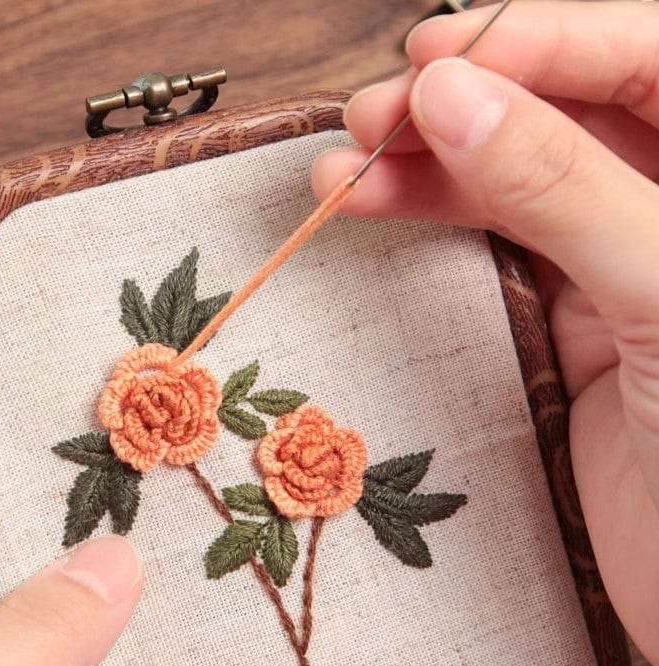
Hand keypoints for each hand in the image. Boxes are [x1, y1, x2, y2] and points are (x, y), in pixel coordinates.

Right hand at [313, 1, 658, 664]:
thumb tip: (455, 97)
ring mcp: (625, 256)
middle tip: (377, 117)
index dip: (544, 41)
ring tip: (348, 167)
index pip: (649, 54)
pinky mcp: (575, 313)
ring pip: (518, 173)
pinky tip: (381, 206)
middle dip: (467, 101)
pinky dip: (437, 219)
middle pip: (568, 108)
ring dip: (431, 163)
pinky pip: (500, 240)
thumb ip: (563, 190)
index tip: (440, 56)